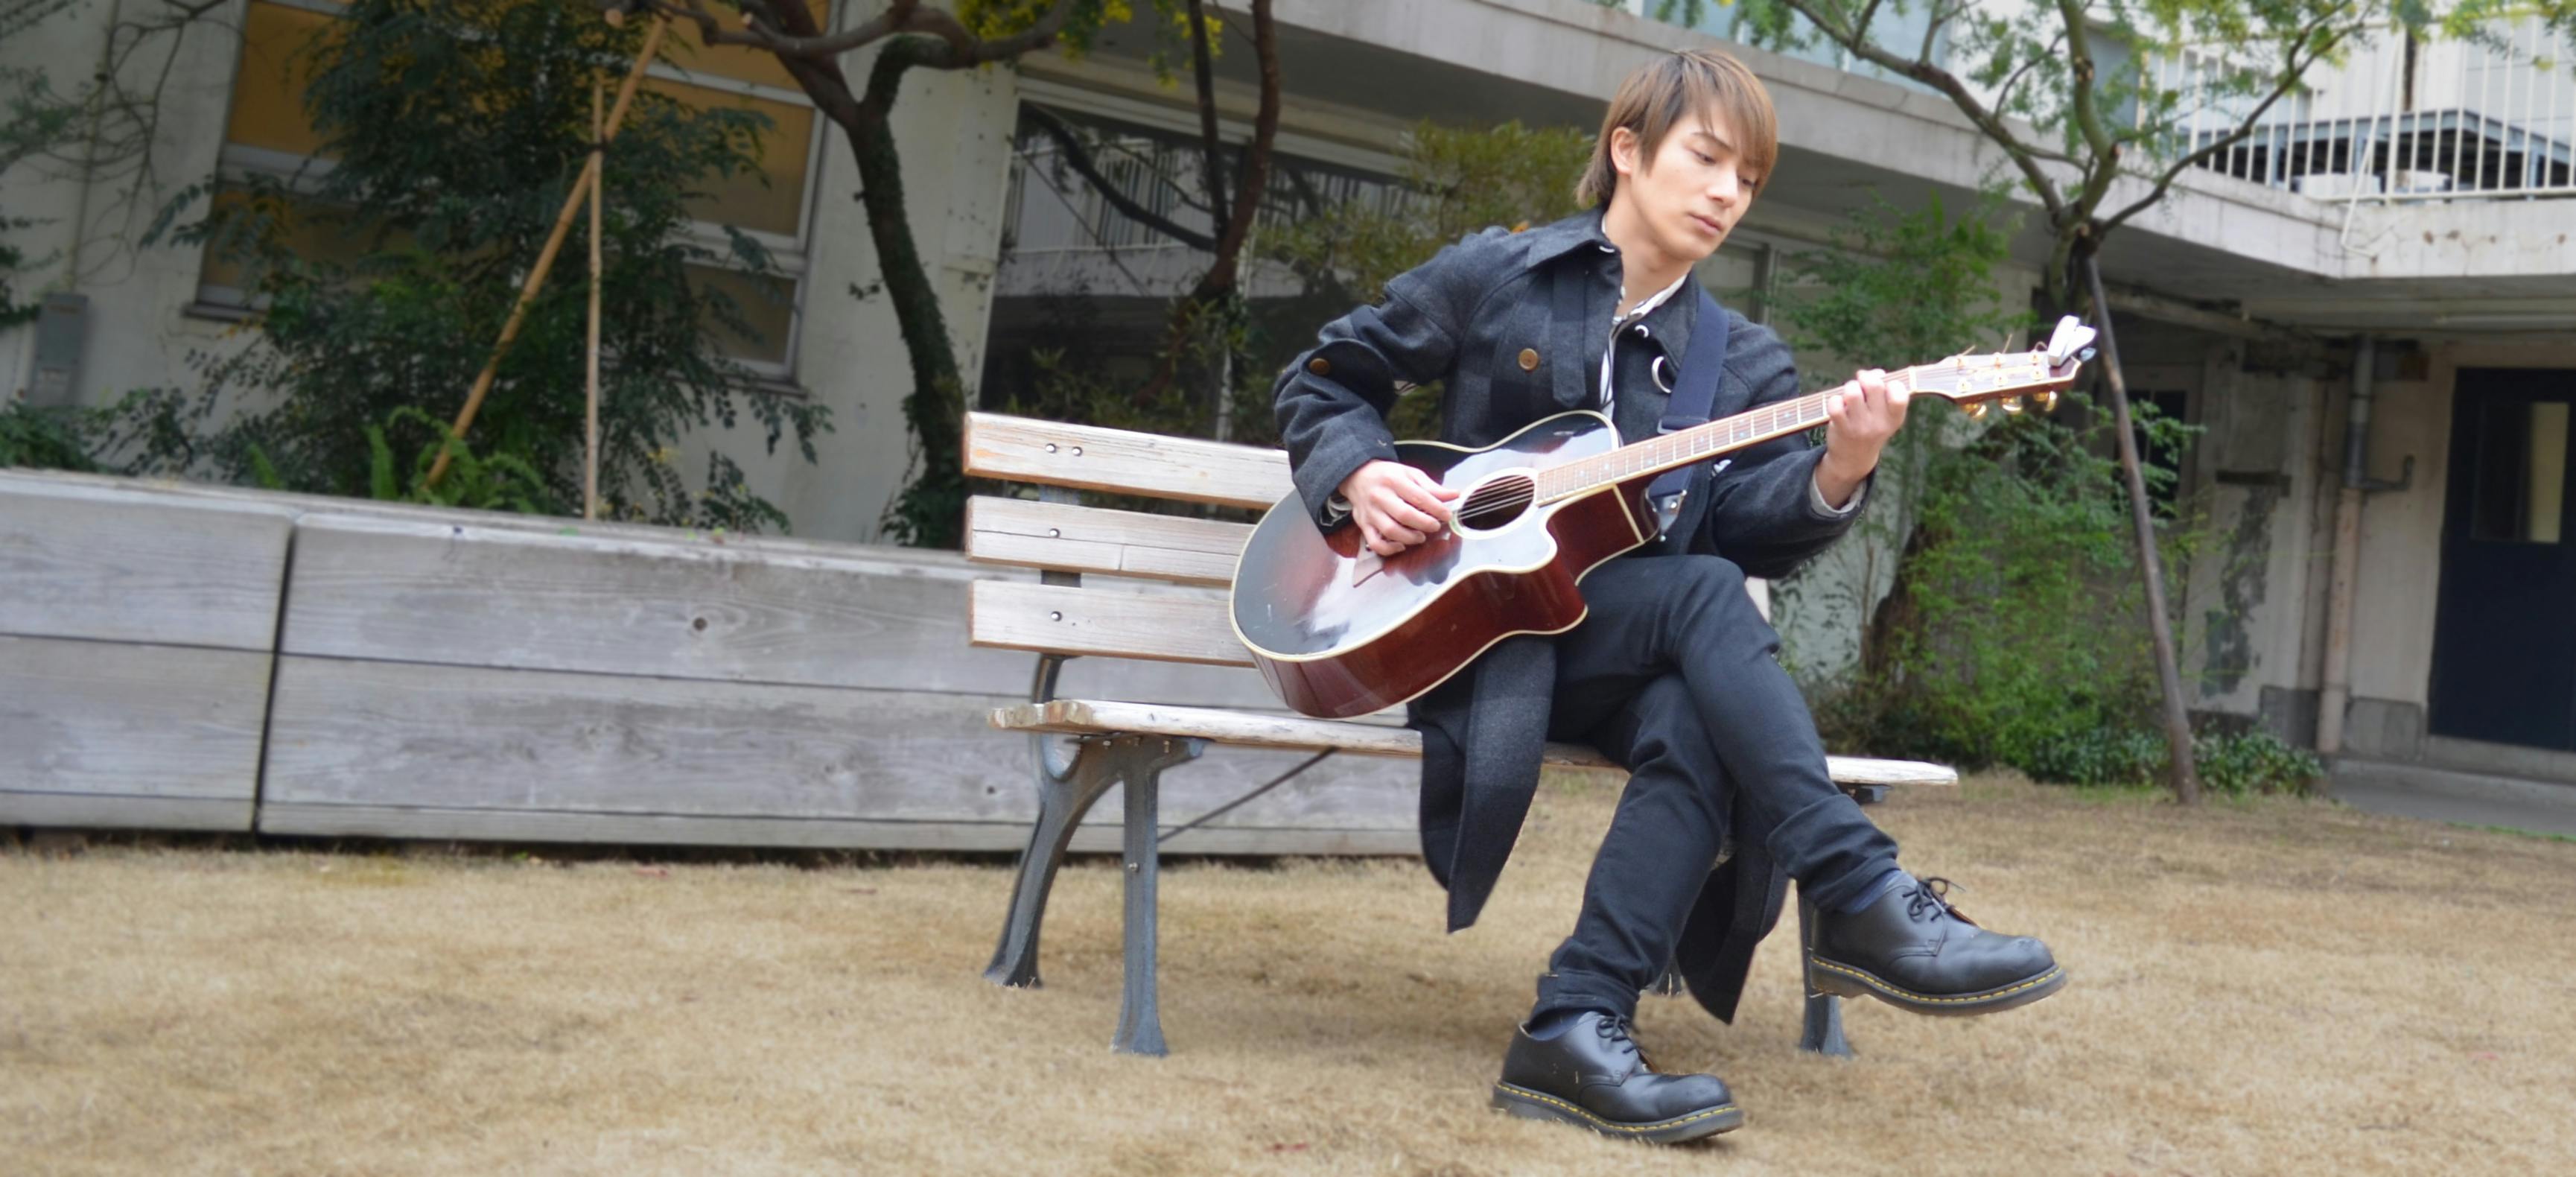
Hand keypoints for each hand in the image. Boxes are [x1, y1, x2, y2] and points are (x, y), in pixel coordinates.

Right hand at [1337, 460, 1460, 556]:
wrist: (1358, 476)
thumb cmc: (1387, 475)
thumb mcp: (1410, 474)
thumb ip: (1432, 487)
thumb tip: (1455, 495)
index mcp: (1394, 480)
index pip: (1419, 497)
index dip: (1436, 508)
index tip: (1447, 515)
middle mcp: (1380, 496)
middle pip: (1404, 515)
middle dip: (1425, 524)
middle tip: (1435, 526)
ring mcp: (1370, 512)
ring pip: (1390, 531)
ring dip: (1410, 537)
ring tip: (1421, 536)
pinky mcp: (1363, 524)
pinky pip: (1375, 542)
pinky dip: (1389, 549)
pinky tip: (1401, 546)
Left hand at [1819, 367, 1909, 506]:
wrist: (1853, 459)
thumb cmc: (1869, 427)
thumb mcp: (1883, 414)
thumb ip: (1883, 390)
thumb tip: (1875, 372)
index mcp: (1895, 418)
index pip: (1900, 394)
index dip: (1891, 383)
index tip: (1884, 386)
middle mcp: (1879, 423)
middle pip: (1874, 385)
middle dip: (1865, 378)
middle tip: (1861, 382)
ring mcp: (1860, 426)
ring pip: (1852, 392)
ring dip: (1849, 387)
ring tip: (1849, 395)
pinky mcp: (1841, 428)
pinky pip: (1835, 403)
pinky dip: (1834, 399)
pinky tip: (1838, 405)